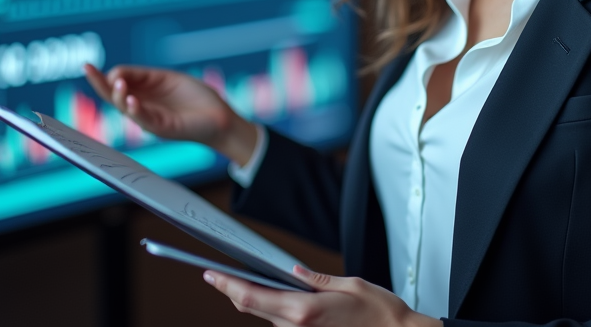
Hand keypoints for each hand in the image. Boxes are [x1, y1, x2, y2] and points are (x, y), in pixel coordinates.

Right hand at [83, 63, 257, 163]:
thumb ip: (144, 76)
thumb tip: (118, 73)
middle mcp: (142, 107)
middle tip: (87, 69)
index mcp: (143, 93)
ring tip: (118, 83)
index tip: (91, 65)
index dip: (106, 74)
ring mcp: (151, 118)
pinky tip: (132, 101)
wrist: (220, 117)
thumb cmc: (195, 97)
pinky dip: (136, 110)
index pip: (118, 83)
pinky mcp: (162, 128)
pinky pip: (145, 120)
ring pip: (126, 108)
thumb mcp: (167, 79)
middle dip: (99, 83)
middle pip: (114, 96)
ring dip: (120, 95)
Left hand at [203, 266, 441, 326]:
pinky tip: (271, 295)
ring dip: (253, 299)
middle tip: (215, 274)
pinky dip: (272, 309)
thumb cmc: (380, 311)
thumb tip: (293, 270)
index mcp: (305, 310)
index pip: (253, 297)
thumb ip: (317, 279)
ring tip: (241, 279)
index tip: (210, 273)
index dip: (227, 285)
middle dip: (233, 290)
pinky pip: (282, 324)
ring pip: (267, 317)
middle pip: (253, 308)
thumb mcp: (350, 284)